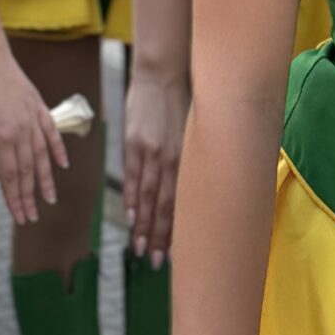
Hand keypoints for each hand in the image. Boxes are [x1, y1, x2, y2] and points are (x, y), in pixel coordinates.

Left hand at [0, 46, 68, 223]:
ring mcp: (33, 117)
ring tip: (50, 198)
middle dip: (30, 196)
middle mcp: (22, 130)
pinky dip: (57, 149)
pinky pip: (51, 132)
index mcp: (2, 137)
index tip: (20, 217)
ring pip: (42, 155)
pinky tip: (62, 164)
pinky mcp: (38, 105)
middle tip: (33, 217)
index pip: (10, 176)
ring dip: (46, 179)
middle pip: (27, 170)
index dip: (14, 199)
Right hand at [123, 58, 188, 266]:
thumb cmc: (186, 99)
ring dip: (143, 227)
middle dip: (159, 238)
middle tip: (155, 262)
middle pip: (165, 207)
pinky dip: (131, 202)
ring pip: (147, 198)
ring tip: (139, 250)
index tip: (176, 253)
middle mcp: (172, 160)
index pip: (184, 203)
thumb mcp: (199, 129)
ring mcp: (150, 153)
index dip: (179, 230)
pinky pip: (132, 178)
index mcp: (190, 158)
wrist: (163, 71)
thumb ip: (198, 157)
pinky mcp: (133, 144)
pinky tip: (131, 220)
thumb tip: (203, 183)